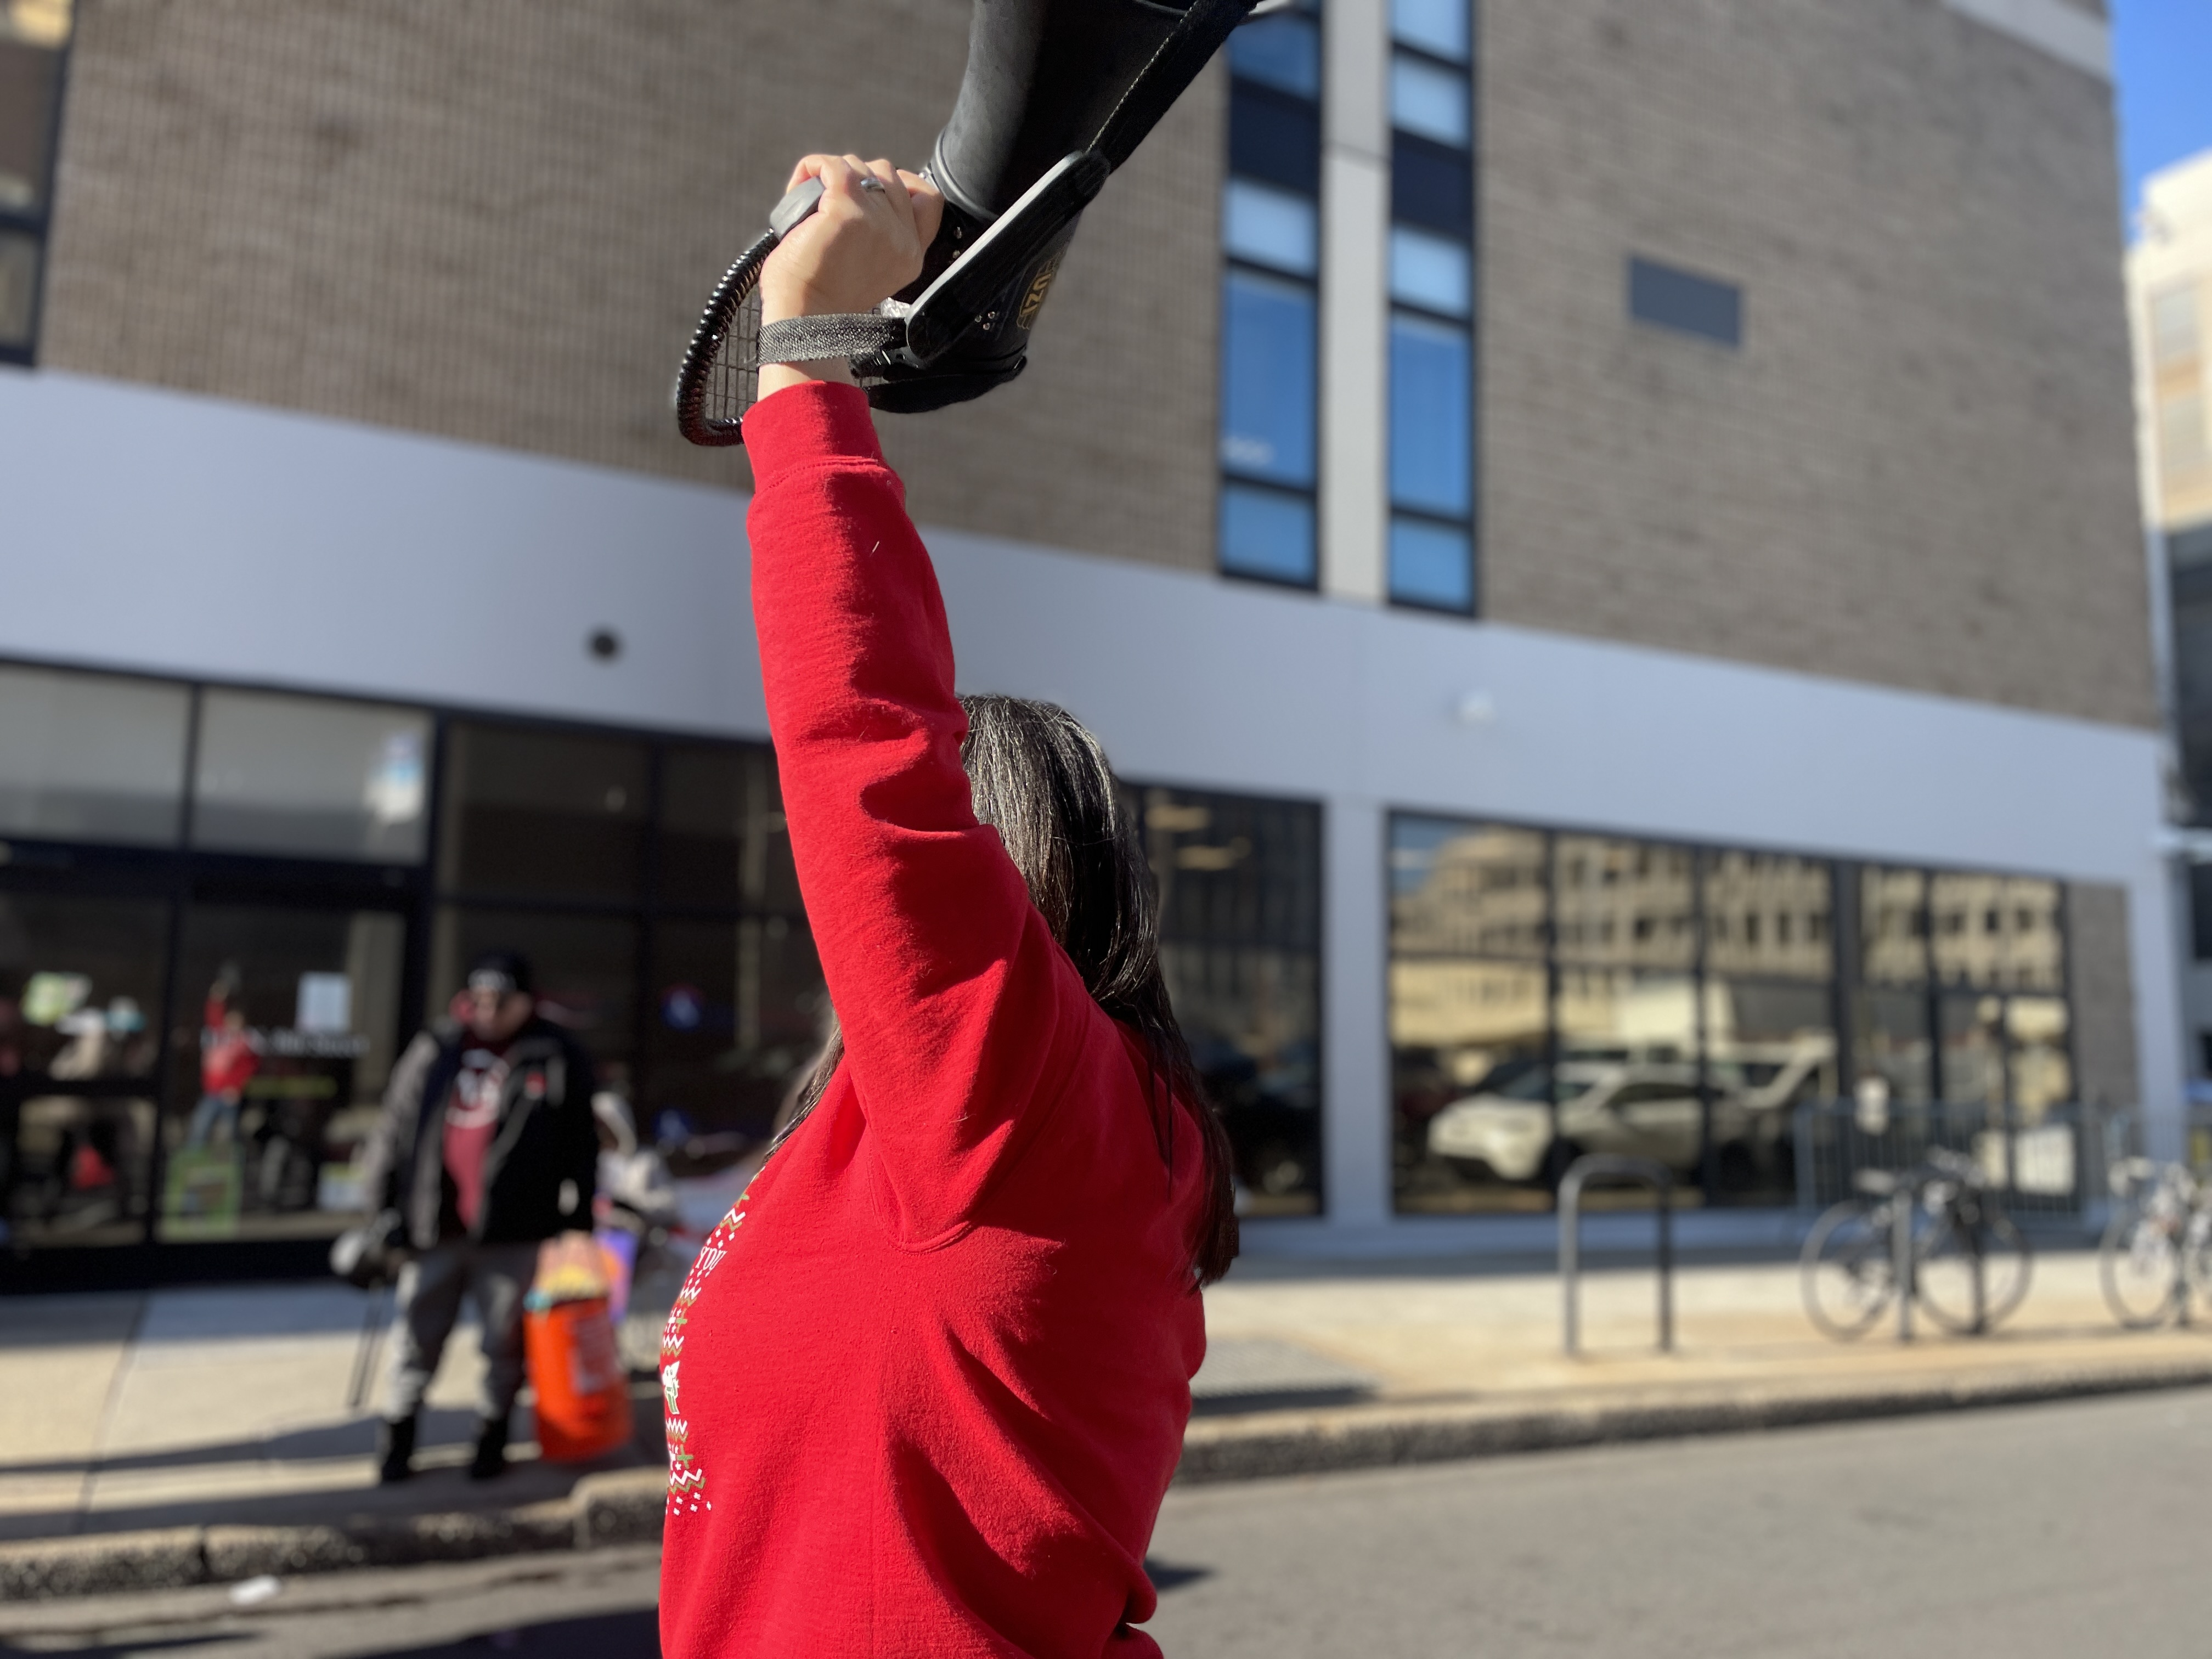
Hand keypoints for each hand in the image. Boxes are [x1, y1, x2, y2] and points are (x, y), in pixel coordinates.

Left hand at [757, 154, 942, 396]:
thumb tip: (867, 193)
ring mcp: (876, 220)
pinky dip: (813, 169)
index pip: (928, 199)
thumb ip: (882, 236)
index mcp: (912, 254)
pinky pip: (832, 165)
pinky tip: (801, 188)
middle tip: (831, 203)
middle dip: (859, 178)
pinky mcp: (846, 209)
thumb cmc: (823, 302)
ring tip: (811, 203)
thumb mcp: (872, 269)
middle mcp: (901, 238)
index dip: (902, 185)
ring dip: (832, 175)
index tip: (872, 195)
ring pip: (859, 165)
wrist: (803, 322)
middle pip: (889, 173)